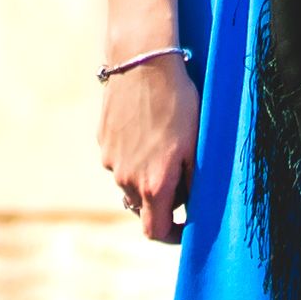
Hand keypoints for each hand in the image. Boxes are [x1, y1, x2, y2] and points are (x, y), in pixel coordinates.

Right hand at [98, 48, 196, 243]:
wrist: (143, 64)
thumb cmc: (179, 105)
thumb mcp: (197, 147)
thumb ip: (193, 186)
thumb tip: (192, 210)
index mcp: (153, 186)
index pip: (154, 231)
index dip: (172, 235)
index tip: (186, 225)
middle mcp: (127, 179)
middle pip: (143, 207)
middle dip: (162, 200)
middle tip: (183, 173)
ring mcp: (111, 161)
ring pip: (130, 182)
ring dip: (146, 176)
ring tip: (165, 143)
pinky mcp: (103, 142)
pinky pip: (120, 160)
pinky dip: (134, 155)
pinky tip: (147, 128)